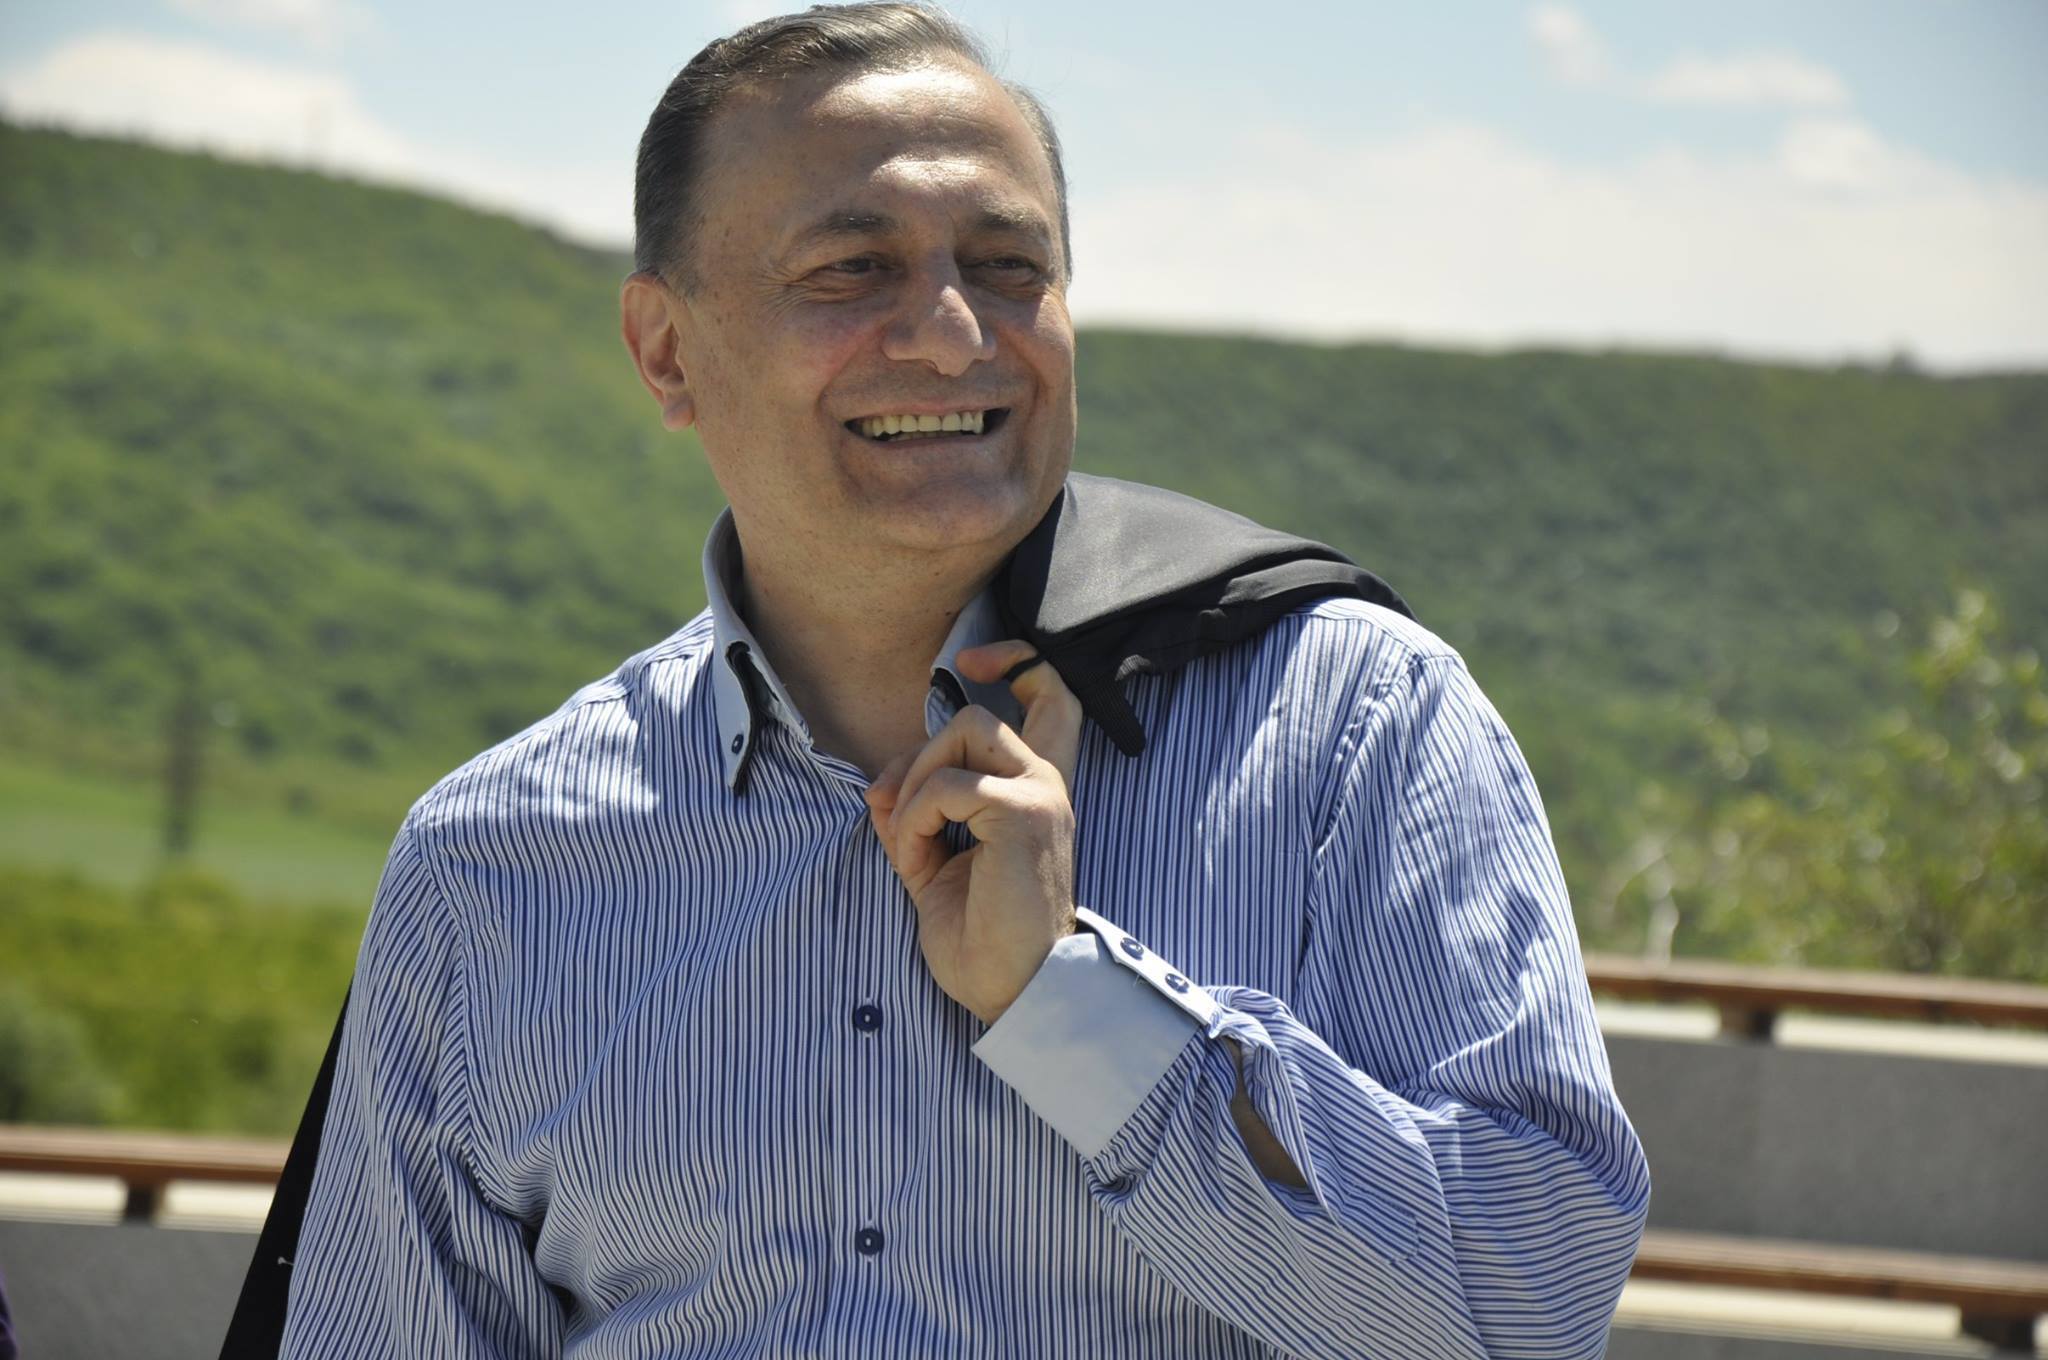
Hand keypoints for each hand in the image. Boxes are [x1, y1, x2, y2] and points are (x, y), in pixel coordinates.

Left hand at [864, 639, 1083, 1023]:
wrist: (1014, 993)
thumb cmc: (985, 941)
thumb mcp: (935, 868)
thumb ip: (912, 822)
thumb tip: (875, 787)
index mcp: (1036, 794)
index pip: (1052, 695)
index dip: (1016, 661)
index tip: (971, 662)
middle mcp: (1047, 784)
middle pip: (977, 714)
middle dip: (919, 754)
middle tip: (896, 810)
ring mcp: (1039, 794)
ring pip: (961, 731)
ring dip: (913, 783)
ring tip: (909, 843)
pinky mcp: (1020, 813)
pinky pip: (944, 785)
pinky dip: (914, 818)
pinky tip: (917, 860)